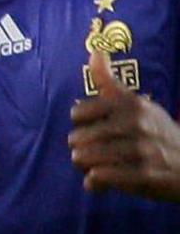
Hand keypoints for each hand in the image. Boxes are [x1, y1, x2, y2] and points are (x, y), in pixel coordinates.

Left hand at [69, 45, 179, 198]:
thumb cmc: (157, 133)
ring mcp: (140, 150)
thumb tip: (94, 50)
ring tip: (100, 166)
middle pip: (76, 139)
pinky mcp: (143, 175)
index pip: (78, 113)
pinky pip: (98, 178)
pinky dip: (96, 183)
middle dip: (82, 149)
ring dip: (86, 166)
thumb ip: (109, 82)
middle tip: (98, 152)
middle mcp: (135, 124)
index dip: (82, 124)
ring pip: (83, 158)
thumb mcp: (137, 104)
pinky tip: (105, 181)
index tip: (95, 128)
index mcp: (131, 104)